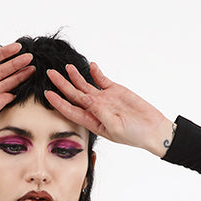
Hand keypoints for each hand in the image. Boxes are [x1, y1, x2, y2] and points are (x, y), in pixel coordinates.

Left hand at [44, 62, 170, 151]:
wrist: (152, 128)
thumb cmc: (134, 134)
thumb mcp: (114, 126)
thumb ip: (99, 112)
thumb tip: (87, 99)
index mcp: (92, 121)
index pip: (71, 110)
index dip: (59, 102)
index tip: (47, 94)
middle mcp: (95, 109)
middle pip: (74, 95)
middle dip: (62, 85)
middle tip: (50, 73)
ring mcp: (104, 99)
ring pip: (86, 85)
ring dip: (76, 76)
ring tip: (67, 67)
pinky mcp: (115, 91)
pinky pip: (102, 80)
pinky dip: (96, 73)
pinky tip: (90, 66)